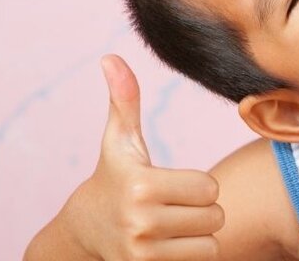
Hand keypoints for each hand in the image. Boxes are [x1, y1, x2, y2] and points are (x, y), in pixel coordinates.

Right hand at [61, 55, 223, 259]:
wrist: (84, 231)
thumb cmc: (113, 178)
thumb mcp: (119, 140)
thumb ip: (124, 100)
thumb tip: (111, 57)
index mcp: (141, 185)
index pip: (209, 188)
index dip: (199, 186)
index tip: (176, 185)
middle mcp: (141, 222)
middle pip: (214, 217)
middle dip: (202, 211)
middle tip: (176, 206)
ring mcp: (144, 254)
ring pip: (210, 245)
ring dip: (200, 236)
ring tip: (174, 226)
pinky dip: (191, 255)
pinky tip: (170, 245)